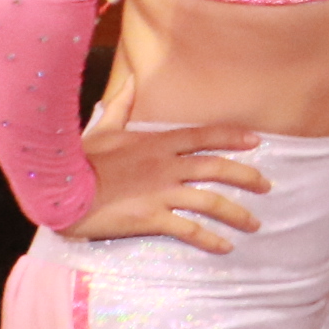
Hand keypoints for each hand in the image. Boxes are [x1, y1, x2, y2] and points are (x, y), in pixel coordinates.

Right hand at [68, 69, 269, 252]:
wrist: (61, 188)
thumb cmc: (80, 159)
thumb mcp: (102, 128)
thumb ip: (120, 106)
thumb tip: (131, 81)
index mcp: (157, 143)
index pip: (204, 136)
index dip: (233, 137)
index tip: (256, 141)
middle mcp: (166, 166)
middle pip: (217, 168)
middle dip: (247, 176)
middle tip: (267, 186)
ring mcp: (161, 192)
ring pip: (210, 201)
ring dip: (237, 213)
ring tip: (255, 224)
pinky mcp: (151, 217)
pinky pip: (189, 230)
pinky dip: (210, 239)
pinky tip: (225, 247)